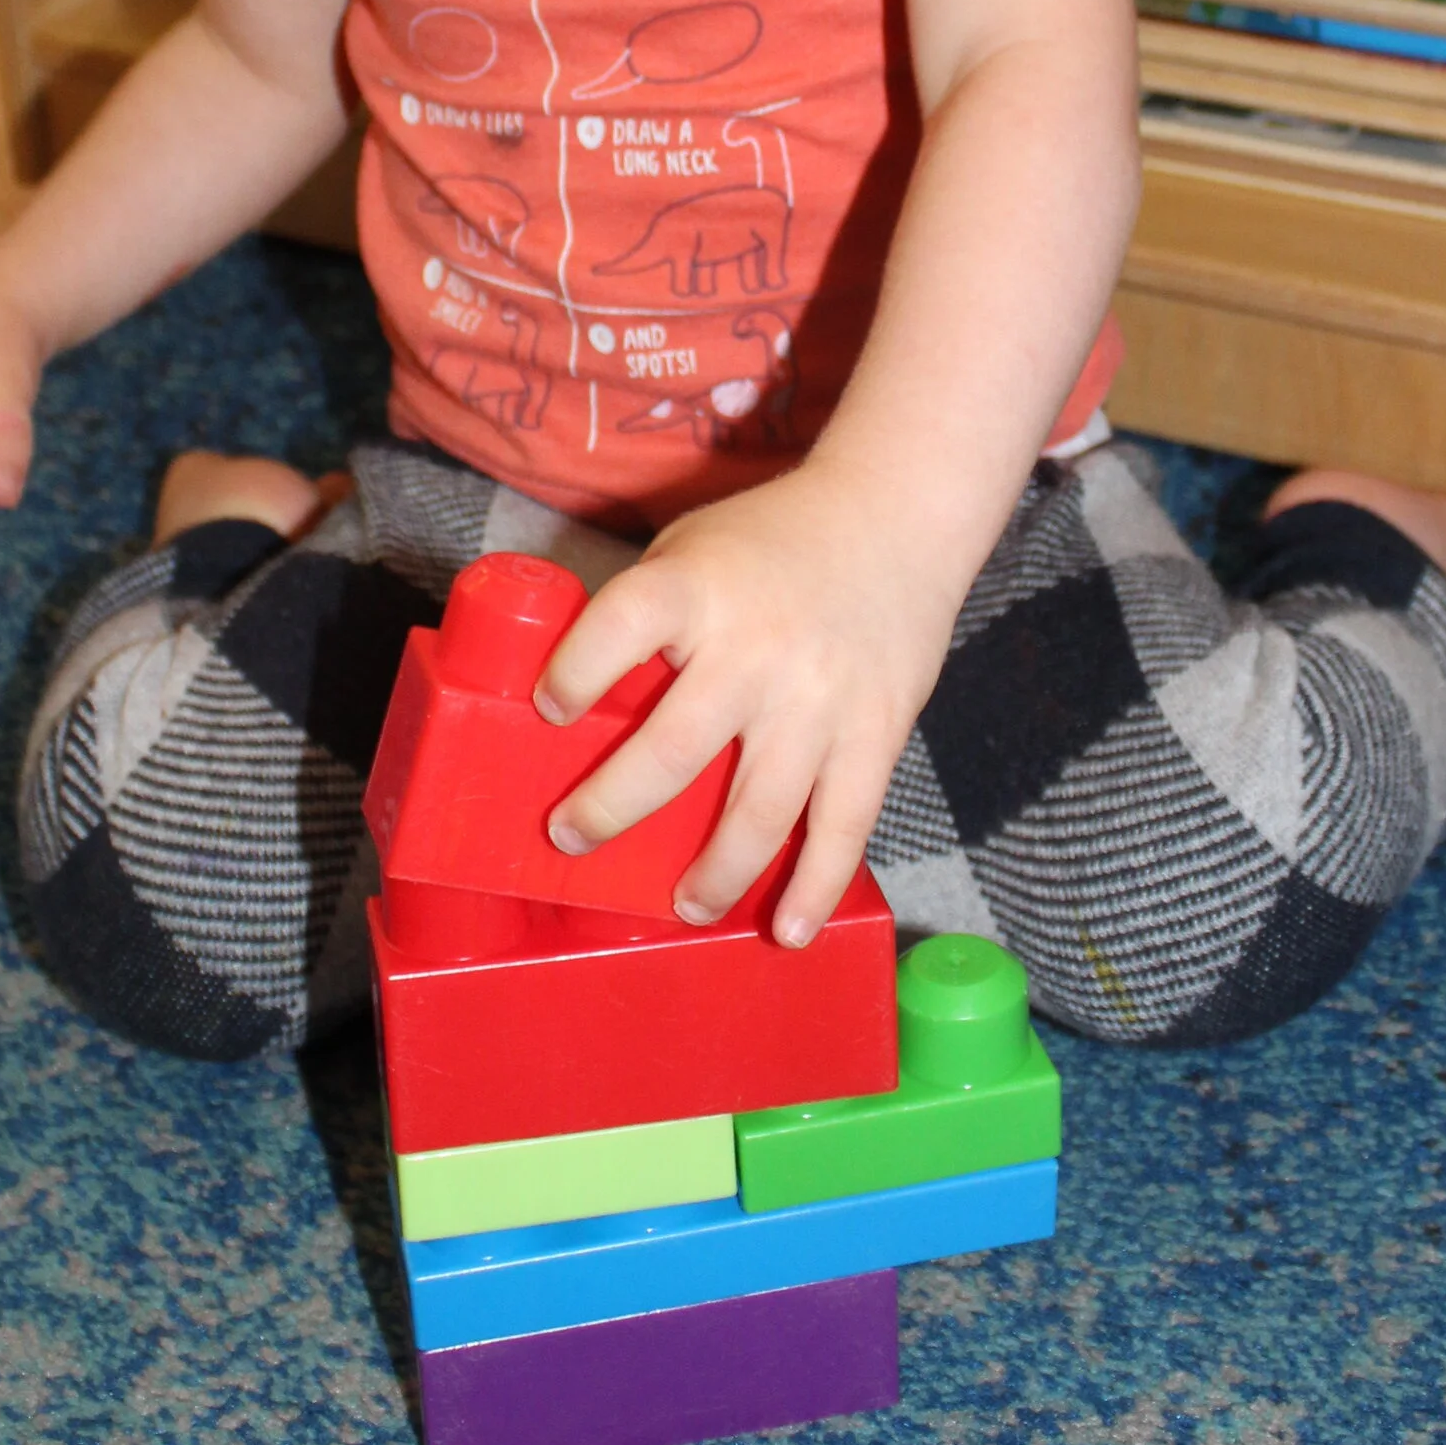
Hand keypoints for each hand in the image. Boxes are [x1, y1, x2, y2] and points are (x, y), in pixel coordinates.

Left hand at [536, 468, 956, 945]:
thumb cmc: (772, 540)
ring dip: (715, 873)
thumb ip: (646, 614)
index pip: (618, 629)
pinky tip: (788, 930)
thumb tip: (578, 699)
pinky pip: (842, 826)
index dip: (575, 673)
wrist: (896, 514)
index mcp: (696, 588)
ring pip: (759, 810)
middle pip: (673, 749)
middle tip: (571, 837)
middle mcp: (754, 647)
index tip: (549, 710)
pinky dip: (815, 886)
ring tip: (683, 905)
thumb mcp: (692, 549)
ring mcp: (818, 699)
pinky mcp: (873, 734)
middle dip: (611, 807)